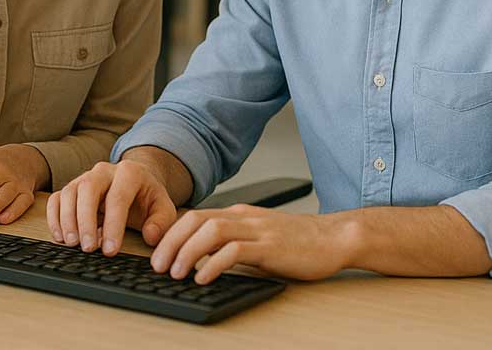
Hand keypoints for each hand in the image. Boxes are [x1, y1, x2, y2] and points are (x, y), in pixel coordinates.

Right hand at [46, 160, 177, 255]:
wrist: (136, 182)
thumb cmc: (147, 198)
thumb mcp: (163, 207)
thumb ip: (161, 221)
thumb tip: (150, 235)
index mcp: (129, 172)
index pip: (118, 197)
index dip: (113, 225)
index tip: (111, 250)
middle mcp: (104, 171)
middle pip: (88, 188)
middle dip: (86, 220)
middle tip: (88, 248)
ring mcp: (85, 177)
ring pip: (70, 192)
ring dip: (68, 220)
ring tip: (73, 245)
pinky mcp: (72, 188)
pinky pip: (57, 198)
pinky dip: (55, 217)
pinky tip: (60, 237)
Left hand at [150, 205, 353, 283]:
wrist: (334, 238)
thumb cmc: (297, 242)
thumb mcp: (258, 238)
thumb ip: (234, 243)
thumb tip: (204, 261)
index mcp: (239, 214)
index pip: (195, 216)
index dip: (171, 233)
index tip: (158, 254)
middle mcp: (244, 217)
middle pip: (196, 220)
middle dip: (172, 241)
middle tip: (158, 266)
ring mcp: (257, 229)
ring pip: (212, 230)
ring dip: (188, 251)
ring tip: (176, 273)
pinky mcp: (270, 246)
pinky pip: (235, 250)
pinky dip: (214, 263)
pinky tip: (204, 278)